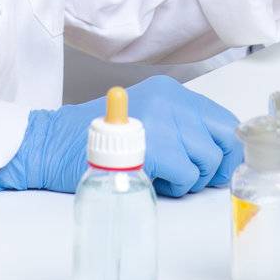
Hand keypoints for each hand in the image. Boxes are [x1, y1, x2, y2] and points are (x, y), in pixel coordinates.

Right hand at [0, 75, 242, 197]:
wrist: (53, 143)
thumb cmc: (96, 138)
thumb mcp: (145, 116)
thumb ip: (178, 126)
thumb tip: (218, 152)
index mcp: (172, 92)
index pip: (223, 121)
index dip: (227, 149)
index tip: (217, 166)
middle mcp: (171, 101)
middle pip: (222, 142)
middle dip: (212, 168)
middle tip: (189, 177)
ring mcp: (163, 122)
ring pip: (206, 162)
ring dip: (189, 179)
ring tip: (161, 174)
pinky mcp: (153, 147)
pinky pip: (186, 176)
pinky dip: (174, 186)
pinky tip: (153, 179)